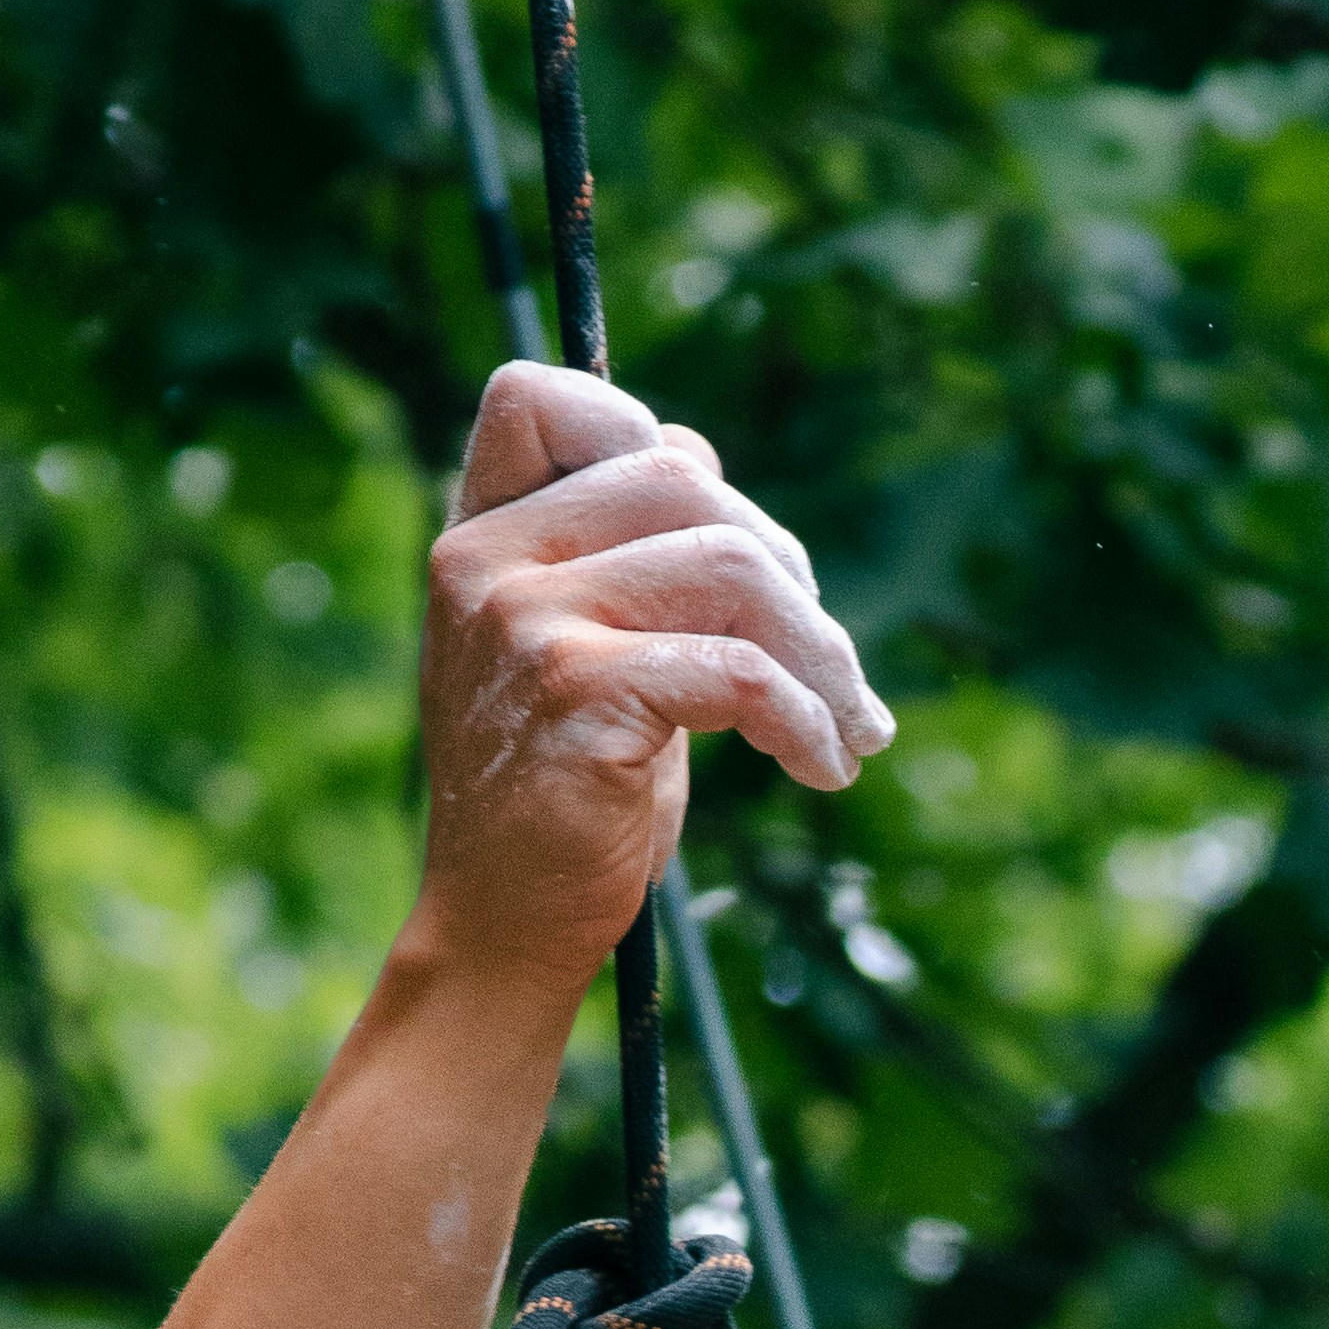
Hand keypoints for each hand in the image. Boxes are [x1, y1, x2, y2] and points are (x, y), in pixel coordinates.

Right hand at [413, 363, 890, 1009]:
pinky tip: (823, 766)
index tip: (730, 550)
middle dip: (787, 570)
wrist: (506, 929)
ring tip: (848, 728)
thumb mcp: (587, 653)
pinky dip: (805, 717)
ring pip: (729, 564)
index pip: (542, 398)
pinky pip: (737, 668)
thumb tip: (717, 476)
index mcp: (480, 536)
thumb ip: (631, 560)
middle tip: (830, 668)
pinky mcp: (575, 695)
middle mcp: (488, 562)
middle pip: (683, 478)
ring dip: (821, 651)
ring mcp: (524, 622)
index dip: (654, 441)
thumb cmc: (566, 797)